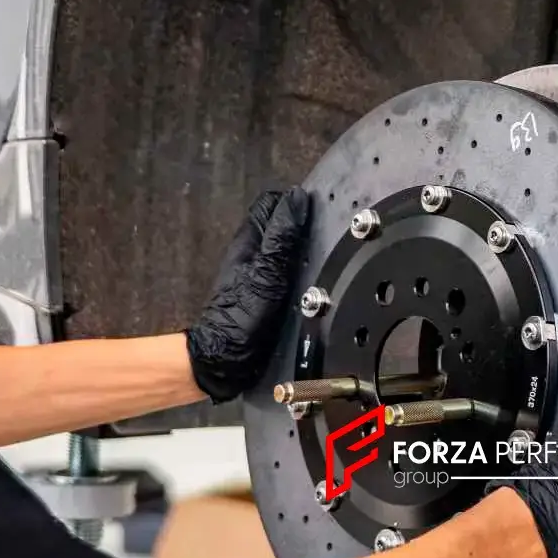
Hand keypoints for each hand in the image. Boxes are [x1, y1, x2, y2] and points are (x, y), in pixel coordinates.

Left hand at [187, 187, 310, 402]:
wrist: (227, 360)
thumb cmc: (241, 317)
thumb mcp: (267, 273)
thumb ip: (282, 237)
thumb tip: (296, 198)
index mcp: (250, 240)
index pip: (271, 203)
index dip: (294, 200)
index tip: (320, 207)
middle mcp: (254, 253)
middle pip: (280, 224)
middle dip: (302, 221)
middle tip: (330, 231)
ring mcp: (259, 273)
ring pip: (285, 248)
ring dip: (304, 246)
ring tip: (328, 253)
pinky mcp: (267, 292)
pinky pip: (287, 270)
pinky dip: (302, 268)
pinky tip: (317, 278)